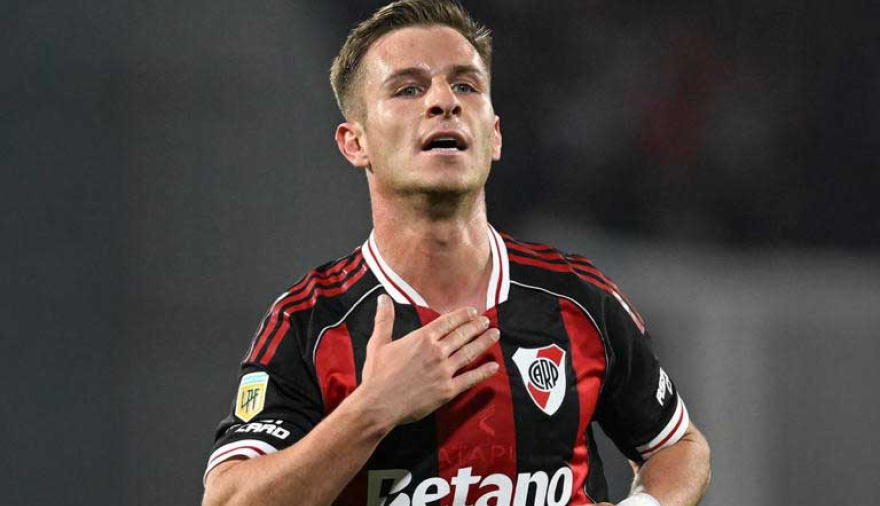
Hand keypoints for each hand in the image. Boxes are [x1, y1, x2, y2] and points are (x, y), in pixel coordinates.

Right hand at [359, 294, 499, 425]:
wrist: (378, 404)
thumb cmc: (377, 374)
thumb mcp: (379, 343)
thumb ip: (385, 319)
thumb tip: (383, 298)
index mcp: (422, 338)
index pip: (448, 322)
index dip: (462, 315)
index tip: (473, 312)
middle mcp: (436, 351)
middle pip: (462, 335)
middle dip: (476, 326)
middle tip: (486, 321)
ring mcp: (444, 371)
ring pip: (469, 353)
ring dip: (484, 342)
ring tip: (494, 334)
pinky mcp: (447, 390)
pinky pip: (470, 379)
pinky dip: (483, 372)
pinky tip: (494, 366)